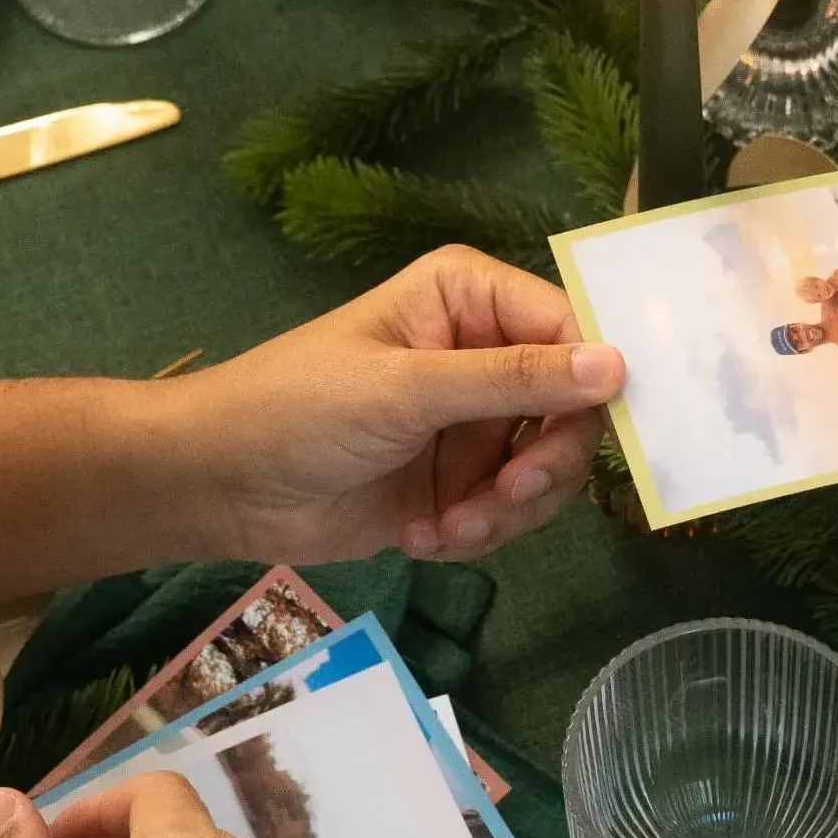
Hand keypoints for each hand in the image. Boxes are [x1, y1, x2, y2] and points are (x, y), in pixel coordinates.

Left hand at [161, 247, 624, 564]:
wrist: (220, 488)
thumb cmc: (298, 408)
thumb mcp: (407, 389)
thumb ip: (514, 380)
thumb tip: (618, 366)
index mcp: (471, 300)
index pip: (571, 328)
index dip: (593, 382)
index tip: (598, 434)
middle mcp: (485, 354)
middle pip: (574, 409)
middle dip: (544, 464)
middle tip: (507, 496)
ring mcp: (476, 423)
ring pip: (551, 469)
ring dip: (508, 509)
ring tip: (450, 528)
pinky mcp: (462, 482)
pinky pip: (513, 511)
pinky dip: (479, 532)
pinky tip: (422, 537)